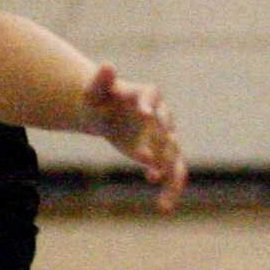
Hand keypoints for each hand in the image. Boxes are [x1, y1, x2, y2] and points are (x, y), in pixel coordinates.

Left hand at [81, 63, 185, 211]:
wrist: (102, 112)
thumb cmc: (98, 99)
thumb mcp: (94, 92)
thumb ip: (101, 80)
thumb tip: (107, 65)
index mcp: (147, 95)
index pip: (153, 97)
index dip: (149, 104)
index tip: (143, 114)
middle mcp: (161, 116)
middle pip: (166, 128)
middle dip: (161, 144)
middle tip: (148, 159)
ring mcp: (163, 136)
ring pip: (175, 156)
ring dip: (173, 175)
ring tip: (164, 194)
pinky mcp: (160, 154)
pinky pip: (171, 172)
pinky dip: (169, 187)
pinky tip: (162, 204)